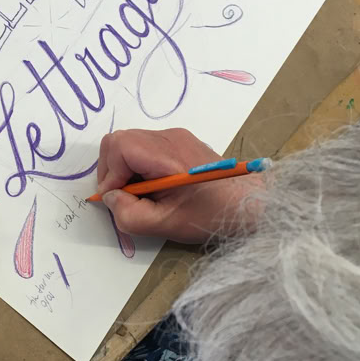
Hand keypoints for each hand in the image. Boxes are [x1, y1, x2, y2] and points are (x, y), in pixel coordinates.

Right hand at [97, 128, 264, 243]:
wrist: (250, 203)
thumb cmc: (211, 215)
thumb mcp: (166, 224)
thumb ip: (129, 214)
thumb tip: (110, 197)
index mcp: (167, 155)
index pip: (119, 147)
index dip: (110, 174)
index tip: (119, 199)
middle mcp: (168, 137)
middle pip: (118, 141)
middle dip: (112, 169)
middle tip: (124, 196)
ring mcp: (174, 136)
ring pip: (128, 142)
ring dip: (124, 167)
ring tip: (140, 192)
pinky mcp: (178, 140)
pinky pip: (144, 145)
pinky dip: (137, 164)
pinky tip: (153, 185)